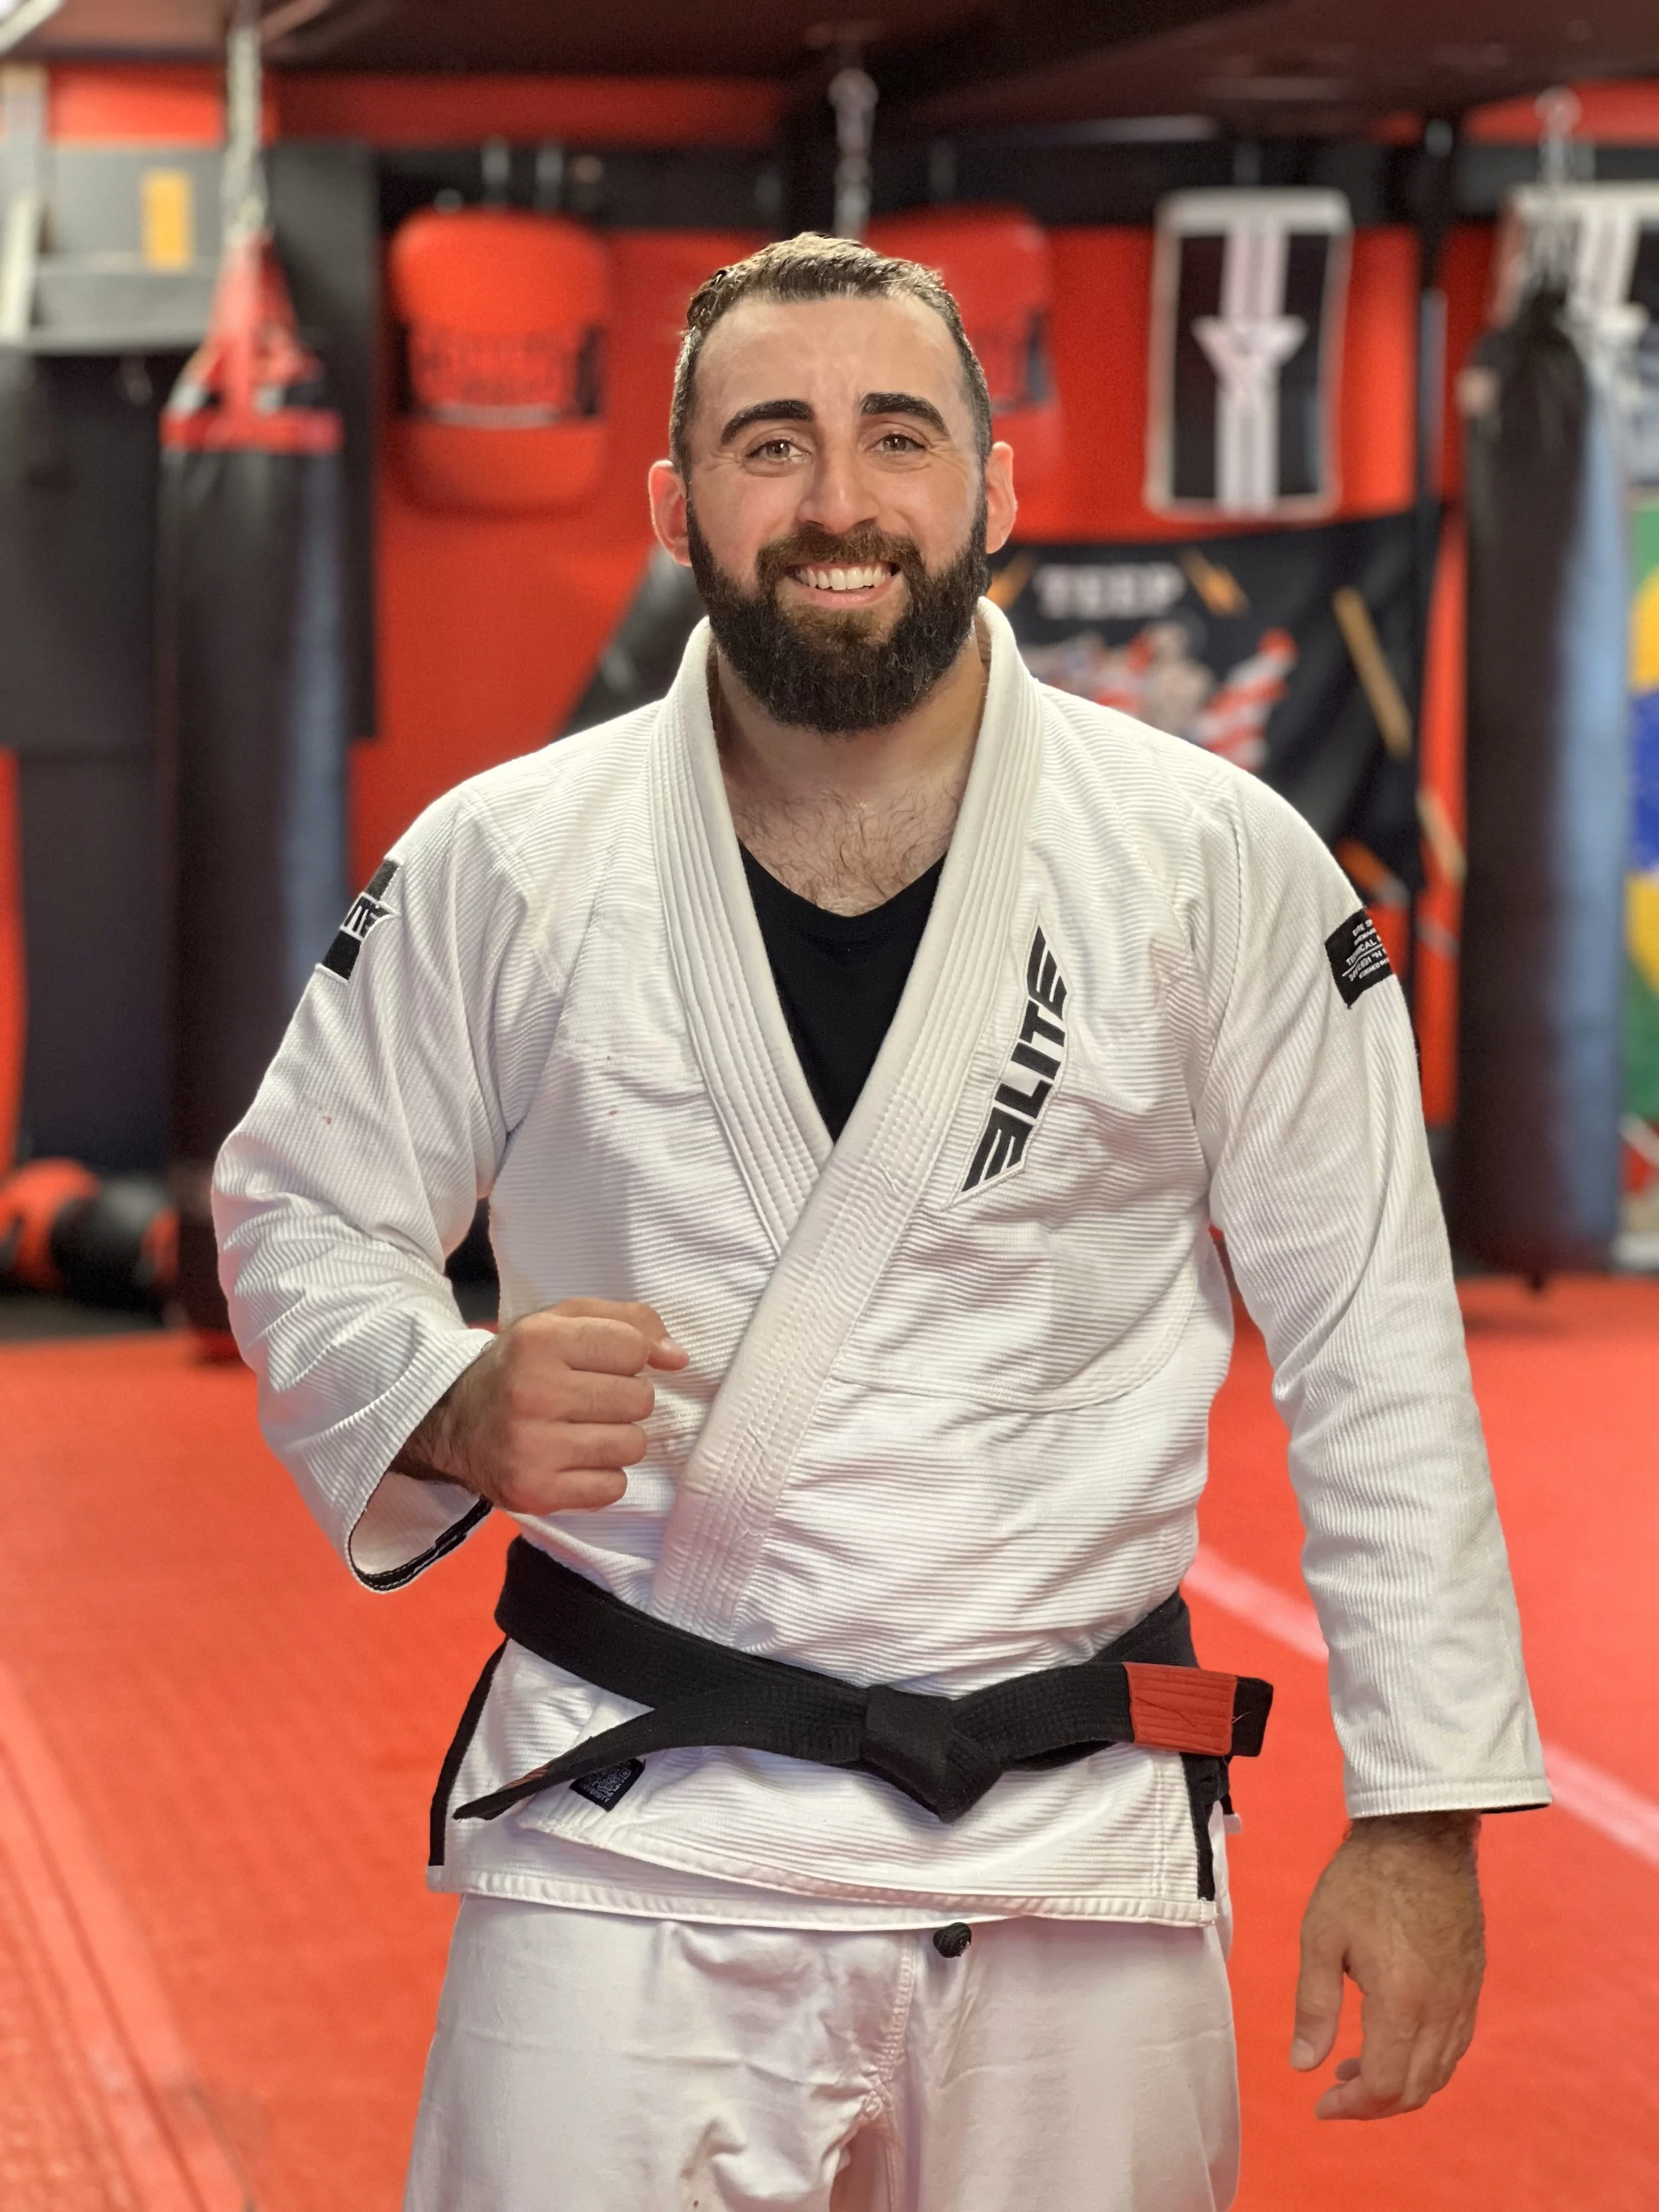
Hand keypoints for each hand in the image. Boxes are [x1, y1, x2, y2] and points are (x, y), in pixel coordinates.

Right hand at [392, 1298, 687, 1514]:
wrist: (451, 1421)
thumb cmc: (520, 1366)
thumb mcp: (561, 1322)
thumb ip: (627, 1322)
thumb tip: (678, 1357)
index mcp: (538, 1340)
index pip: (633, 1347)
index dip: (630, 1356)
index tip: (603, 1364)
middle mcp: (533, 1393)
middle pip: (639, 1399)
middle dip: (625, 1399)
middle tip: (591, 1400)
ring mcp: (532, 1448)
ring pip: (632, 1445)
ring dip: (618, 1439)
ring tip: (583, 1430)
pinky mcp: (535, 1492)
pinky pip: (612, 1488)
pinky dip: (602, 1476)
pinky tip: (574, 1460)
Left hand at [1291, 1811, 1483, 2119]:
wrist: (1422, 1834)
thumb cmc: (1364, 1879)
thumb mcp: (1321, 1937)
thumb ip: (1313, 2006)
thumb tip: (1303, 2065)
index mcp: (1402, 2004)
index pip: (1385, 2086)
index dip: (1352, 2107)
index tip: (1321, 2104)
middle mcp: (1442, 2011)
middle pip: (1417, 2089)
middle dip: (1374, 2104)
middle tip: (1335, 2089)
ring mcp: (1463, 1998)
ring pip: (1440, 2072)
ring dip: (1402, 2085)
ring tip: (1357, 2067)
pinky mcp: (1472, 1983)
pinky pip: (1455, 2045)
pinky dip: (1426, 2062)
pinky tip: (1395, 2042)